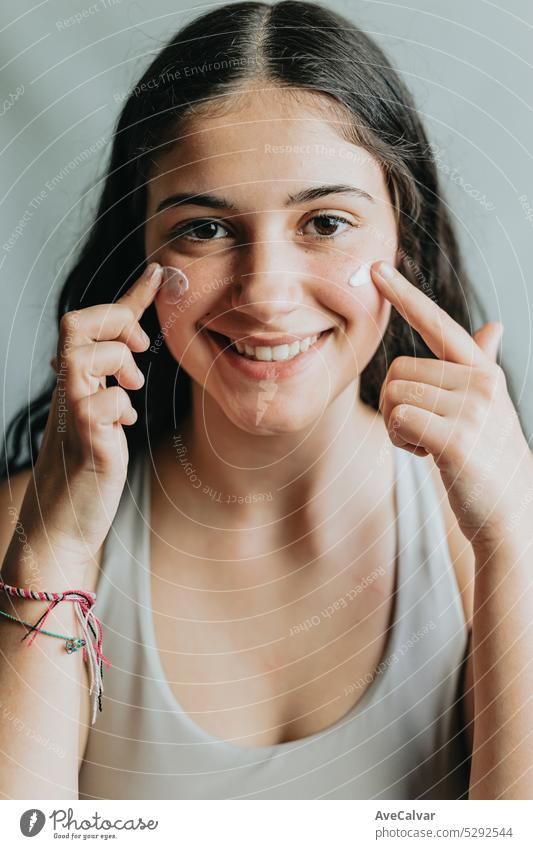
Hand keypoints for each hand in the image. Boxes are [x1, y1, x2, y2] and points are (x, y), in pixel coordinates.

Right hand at [26, 261, 162, 563]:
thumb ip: (112, 382)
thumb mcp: (102, 415)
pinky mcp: (85, 442)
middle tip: (141, 348)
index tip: (159, 273)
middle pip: (76, 323)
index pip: (95, 325)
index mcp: (74, 382)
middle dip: (114, 321)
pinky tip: (123, 427)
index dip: (130, 296)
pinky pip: (104, 404)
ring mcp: (73, 414)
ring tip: (132, 387)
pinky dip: (121, 407)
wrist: (62, 524)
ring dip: (118, 362)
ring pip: (83, 355)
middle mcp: (67, 391)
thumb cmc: (84, 469)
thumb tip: (131, 355)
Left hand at [372, 260, 532, 549]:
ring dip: (396, 424)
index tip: (376, 268)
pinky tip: (424, 454)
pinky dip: (399, 439)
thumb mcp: (489, 406)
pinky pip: (398, 420)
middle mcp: (480, 381)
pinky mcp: (456, 439)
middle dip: (395, 402)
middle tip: (421, 430)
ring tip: (427, 442)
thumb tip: (493, 326)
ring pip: (394, 395)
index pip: (438, 323)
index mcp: (483, 370)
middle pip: (398, 369)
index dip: (405, 295)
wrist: (507, 514)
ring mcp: (471, 409)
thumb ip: (482, 364)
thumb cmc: (488, 458)